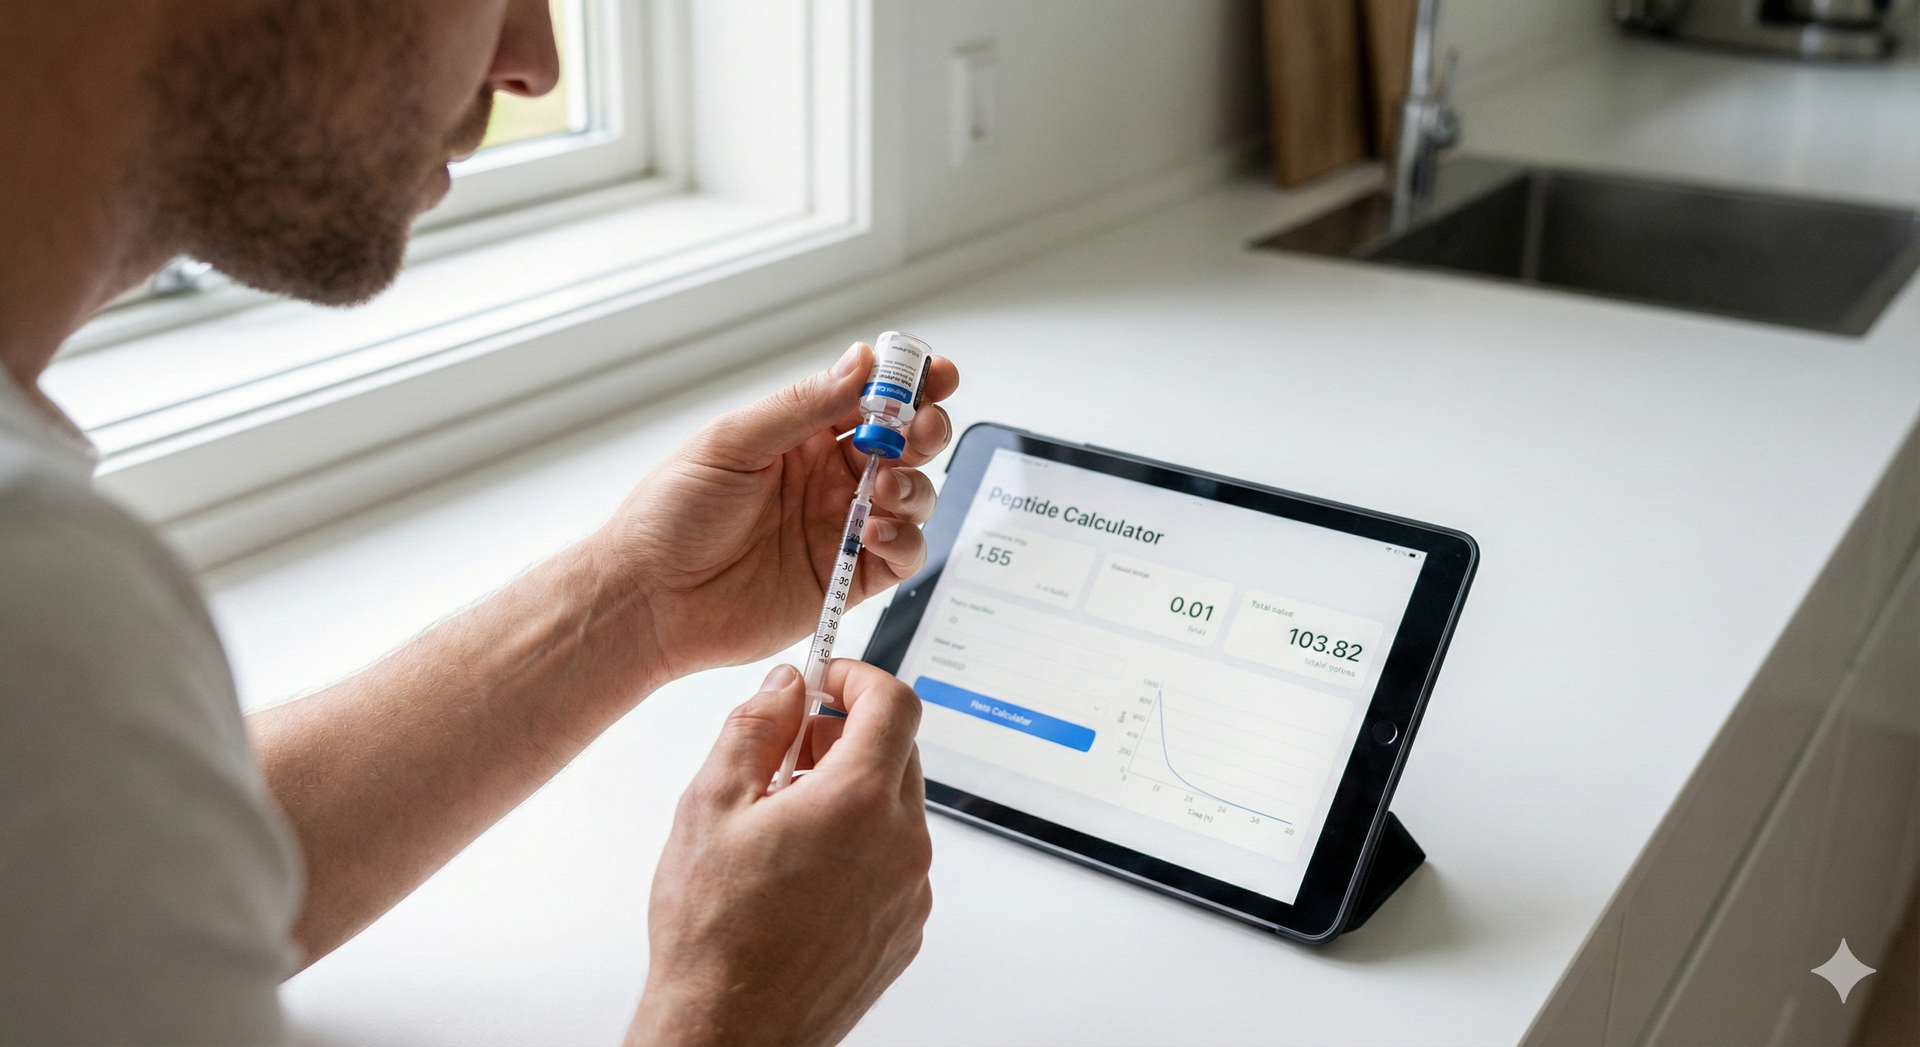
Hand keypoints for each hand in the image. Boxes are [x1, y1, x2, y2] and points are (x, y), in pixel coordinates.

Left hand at [594, 342, 958, 685]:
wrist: (650, 599)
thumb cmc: (671, 516)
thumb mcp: (733, 443)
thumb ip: (802, 405)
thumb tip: (860, 363)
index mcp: (799, 436)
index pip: (868, 400)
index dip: (907, 385)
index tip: (933, 374)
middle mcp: (827, 478)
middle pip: (904, 445)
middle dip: (926, 430)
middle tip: (921, 429)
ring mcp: (840, 527)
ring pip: (912, 497)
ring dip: (915, 486)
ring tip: (885, 489)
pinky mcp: (847, 578)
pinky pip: (901, 555)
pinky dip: (905, 540)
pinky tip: (876, 533)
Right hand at [628, 661, 931, 1046]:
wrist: (729, 1030)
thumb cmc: (715, 933)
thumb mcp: (711, 804)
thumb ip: (755, 726)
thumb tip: (784, 686)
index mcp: (859, 802)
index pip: (895, 702)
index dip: (859, 676)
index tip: (828, 679)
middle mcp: (902, 843)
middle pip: (897, 752)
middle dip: (845, 736)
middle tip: (787, 756)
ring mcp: (910, 890)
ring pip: (895, 808)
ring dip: (850, 795)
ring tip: (783, 824)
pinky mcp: (905, 927)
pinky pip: (894, 859)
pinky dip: (860, 846)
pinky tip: (802, 871)